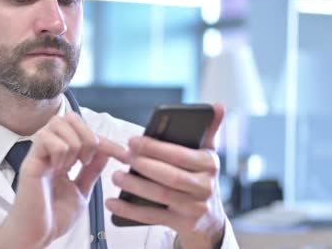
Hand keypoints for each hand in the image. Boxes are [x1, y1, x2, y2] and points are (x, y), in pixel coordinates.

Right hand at [0, 112, 127, 248]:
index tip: (124, 155)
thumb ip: (92, 170)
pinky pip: (47, 138)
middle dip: (87, 135)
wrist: (37, 234)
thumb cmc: (53, 217)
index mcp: (62, 156)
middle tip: (87, 161)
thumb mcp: (81, 190)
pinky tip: (59, 168)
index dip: (107, 141)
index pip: (84, 133)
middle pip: (69, 118)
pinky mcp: (31, 161)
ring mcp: (39, 154)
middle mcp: (49, 150)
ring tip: (71, 166)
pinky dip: (60, 151)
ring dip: (74, 144)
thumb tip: (105, 151)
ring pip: (59, 123)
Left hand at [106, 104, 226, 248]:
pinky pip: (152, 216)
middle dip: (144, 165)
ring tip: (116, 176)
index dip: (156, 148)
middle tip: (124, 156)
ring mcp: (194, 208)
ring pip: (161, 195)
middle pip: (171, 176)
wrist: (211, 219)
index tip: (133, 141)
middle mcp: (205, 187)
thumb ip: (208, 129)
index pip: (181, 155)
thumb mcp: (208, 154)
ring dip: (135, 186)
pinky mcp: (182, 224)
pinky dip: (130, 210)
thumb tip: (217, 106)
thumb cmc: (201, 178)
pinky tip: (113, 202)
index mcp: (210, 164)